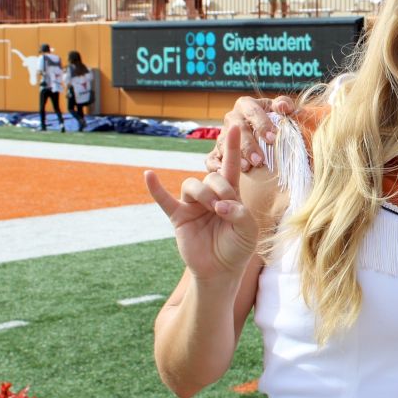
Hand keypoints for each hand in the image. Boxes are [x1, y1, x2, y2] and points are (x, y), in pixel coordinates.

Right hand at [147, 125, 258, 284]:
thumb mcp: (248, 230)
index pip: (231, 166)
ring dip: (203, 194)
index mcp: (231, 194)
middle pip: (212, 177)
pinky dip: (155, 187)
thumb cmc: (238, 248)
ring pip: (192, 185)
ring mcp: (193, 205)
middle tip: (224, 208)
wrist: (221, 271)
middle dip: (220, 189)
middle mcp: (211, 195)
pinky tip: (148, 175)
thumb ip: (240, 213)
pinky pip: (164, 199)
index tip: (234, 126)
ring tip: (213, 209)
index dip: (232, 147)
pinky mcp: (178, 217)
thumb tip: (220, 205)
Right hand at [206, 94, 295, 171]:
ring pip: (224, 144)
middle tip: (259, 160)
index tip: (272, 138)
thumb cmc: (274, 120)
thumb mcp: (280, 109)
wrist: (262, 133)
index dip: (262, 124)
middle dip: (248, 145)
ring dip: (234, 156)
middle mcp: (232, 118)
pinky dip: (214, 165)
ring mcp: (223, 134)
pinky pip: (211, 158)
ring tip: (246, 168)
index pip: (253, 112)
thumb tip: (282, 107)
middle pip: (237, 130)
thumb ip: (285, 104)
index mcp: (246, 105)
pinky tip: (223, 173)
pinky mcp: (217, 150)